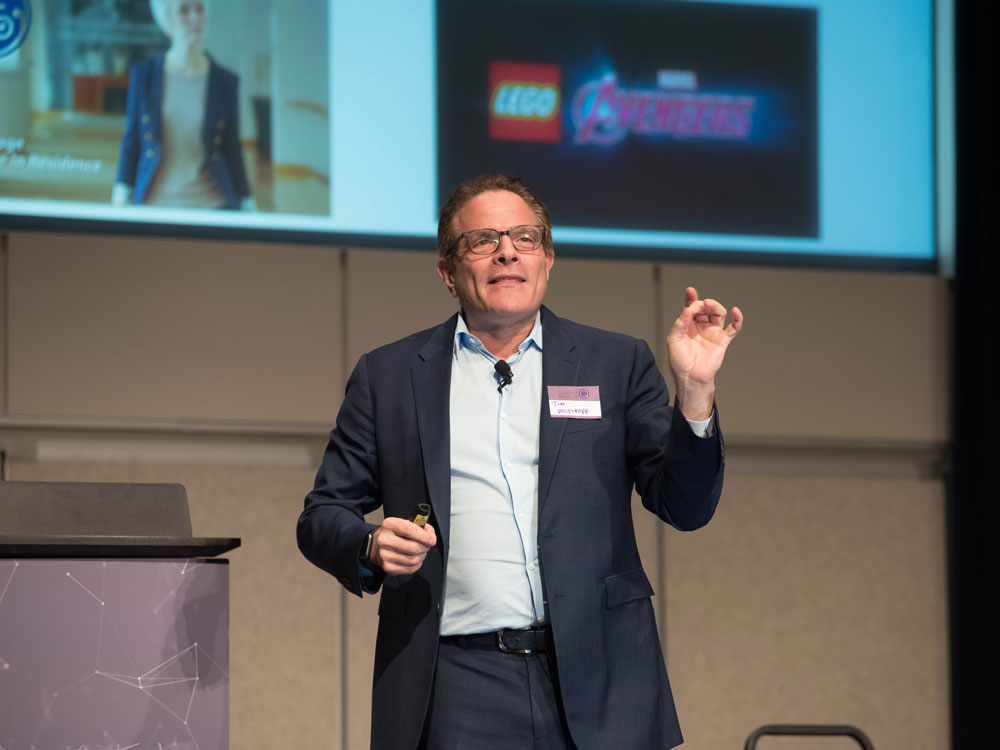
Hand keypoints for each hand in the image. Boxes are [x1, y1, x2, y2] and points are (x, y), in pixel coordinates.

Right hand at [370, 517, 436, 575]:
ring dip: (422, 556)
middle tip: (426, 545)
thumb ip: (422, 527)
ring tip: (420, 552)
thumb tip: (431, 538)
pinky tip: (414, 558)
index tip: (432, 540)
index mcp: (389, 525)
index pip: (409, 530)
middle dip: (425, 547)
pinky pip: (410, 569)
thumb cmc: (397, 533)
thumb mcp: (407, 523)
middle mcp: (384, 540)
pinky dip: (416, 564)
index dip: (424, 536)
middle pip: (413, 547)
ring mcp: (385, 555)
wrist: (378, 545)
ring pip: (413, 560)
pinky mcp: (388, 567)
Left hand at [666, 286, 742, 419]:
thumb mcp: (673, 339)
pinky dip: (737, 319)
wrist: (690, 377)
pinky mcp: (723, 340)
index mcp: (687, 325)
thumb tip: (688, 309)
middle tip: (699, 304)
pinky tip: (736, 310)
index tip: (690, 290)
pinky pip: (733, 328)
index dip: (691, 298)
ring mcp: (712, 332)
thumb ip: (680, 323)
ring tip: (709, 304)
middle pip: (705, 308)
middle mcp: (701, 326)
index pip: (690, 308)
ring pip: (718, 313)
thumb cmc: (679, 360)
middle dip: (702, 303)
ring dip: (715, 306)